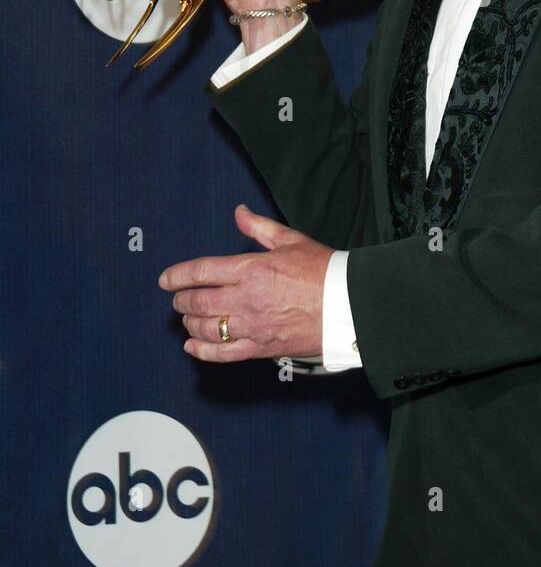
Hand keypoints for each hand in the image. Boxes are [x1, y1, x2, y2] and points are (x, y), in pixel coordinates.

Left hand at [158, 204, 332, 362]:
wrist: (348, 305)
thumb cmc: (323, 271)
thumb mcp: (291, 240)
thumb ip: (259, 227)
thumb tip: (239, 212)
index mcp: (251, 269)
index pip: (201, 272)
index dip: (177, 275)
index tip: (165, 280)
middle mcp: (246, 298)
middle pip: (198, 302)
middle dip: (182, 301)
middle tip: (178, 299)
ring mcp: (252, 326)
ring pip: (206, 328)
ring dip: (190, 324)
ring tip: (188, 319)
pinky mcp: (261, 348)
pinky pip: (223, 354)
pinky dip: (203, 351)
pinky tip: (192, 347)